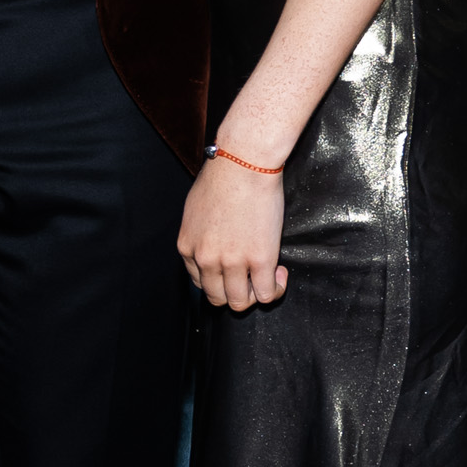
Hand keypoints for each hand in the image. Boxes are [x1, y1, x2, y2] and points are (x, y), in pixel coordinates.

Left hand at [178, 160, 286, 312]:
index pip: (199, 282)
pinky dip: (275, 289)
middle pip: (217, 298)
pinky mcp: (260, 260)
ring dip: (254, 295)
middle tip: (250, 278)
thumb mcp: (195, 211)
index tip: (233, 271)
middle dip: (235, 292)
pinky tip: (279, 272)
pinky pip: (267, 294)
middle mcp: (206, 260)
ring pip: (240, 302)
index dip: (219, 281)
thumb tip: (211, 244)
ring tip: (265, 276)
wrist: (244, 164)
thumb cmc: (222, 178)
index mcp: (187, 247)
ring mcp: (232, 262)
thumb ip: (199, 235)